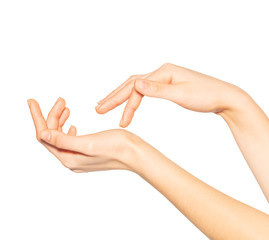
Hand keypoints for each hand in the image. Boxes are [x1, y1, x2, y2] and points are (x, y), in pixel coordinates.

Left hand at [28, 98, 146, 172]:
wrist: (136, 154)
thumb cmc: (117, 147)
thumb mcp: (89, 142)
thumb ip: (64, 140)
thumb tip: (43, 135)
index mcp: (68, 158)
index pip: (45, 136)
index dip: (38, 117)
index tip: (32, 101)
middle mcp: (71, 159)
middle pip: (52, 135)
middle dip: (52, 116)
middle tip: (60, 99)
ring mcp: (78, 157)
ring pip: (61, 136)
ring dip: (60, 120)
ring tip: (65, 107)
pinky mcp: (87, 153)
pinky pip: (69, 140)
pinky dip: (67, 128)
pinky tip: (72, 123)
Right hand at [96, 63, 248, 126]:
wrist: (225, 97)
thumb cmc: (206, 96)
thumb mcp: (182, 95)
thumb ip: (158, 90)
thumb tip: (135, 84)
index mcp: (163, 72)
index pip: (137, 88)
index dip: (125, 104)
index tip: (120, 121)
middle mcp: (162, 72)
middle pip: (132, 83)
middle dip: (115, 96)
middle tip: (98, 108)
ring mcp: (166, 78)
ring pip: (138, 87)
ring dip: (123, 97)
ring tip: (108, 106)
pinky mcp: (170, 86)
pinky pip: (147, 90)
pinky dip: (136, 97)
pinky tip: (132, 103)